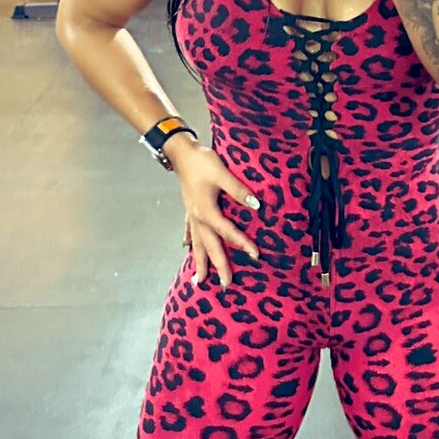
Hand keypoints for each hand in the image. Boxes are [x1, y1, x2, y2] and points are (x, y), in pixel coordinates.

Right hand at [171, 140, 261, 288]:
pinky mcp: (189, 209)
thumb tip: (256, 205)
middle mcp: (198, 218)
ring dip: (200, 262)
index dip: (242, 244)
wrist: (181, 153)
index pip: (228, 232)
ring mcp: (192, 215)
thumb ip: (239, 190)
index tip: (256, 256)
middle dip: (218, 267)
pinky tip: (187, 248)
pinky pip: (190, 231)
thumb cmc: (202, 162)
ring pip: (197, 244)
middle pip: (210, 247)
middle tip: (225, 285)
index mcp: (207, 212)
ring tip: (199, 281)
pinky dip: (190, 242)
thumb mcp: (222, 174)